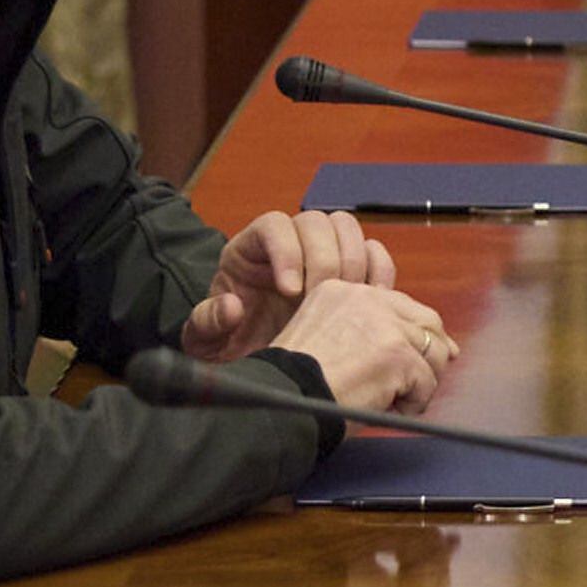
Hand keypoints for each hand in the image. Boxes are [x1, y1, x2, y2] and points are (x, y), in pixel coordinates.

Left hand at [181, 208, 399, 358]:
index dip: (286, 250)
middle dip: (324, 259)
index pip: (273, 225)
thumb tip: (232, 307)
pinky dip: (379, 272)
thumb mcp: (207, 342)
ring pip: (347, 229)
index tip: (291, 291)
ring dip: (354, 262)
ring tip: (349, 301)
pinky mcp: (350, 272)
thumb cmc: (230, 347)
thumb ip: (208, 323)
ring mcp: (322, 254)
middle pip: (316, 221)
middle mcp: (288, 243)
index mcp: (249, 250)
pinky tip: (373, 302)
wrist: (261, 366)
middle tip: (325, 298)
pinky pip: (373, 253)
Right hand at [265, 277, 460, 414]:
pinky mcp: (397, 354)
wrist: (283, 402)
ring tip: (399, 401)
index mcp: (342, 291)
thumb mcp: (325, 340)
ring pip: (433, 350)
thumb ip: (367, 333)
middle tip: (424, 379)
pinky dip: (416, 402)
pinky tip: (394, 410)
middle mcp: (365, 298)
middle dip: (432, 351)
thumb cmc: (297, 386)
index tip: (419, 356)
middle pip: (426, 319)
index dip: (414, 334)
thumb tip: (431, 343)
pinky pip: (427, 381)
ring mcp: (385, 325)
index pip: (398, 305)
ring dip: (423, 380)